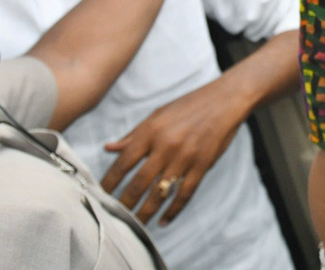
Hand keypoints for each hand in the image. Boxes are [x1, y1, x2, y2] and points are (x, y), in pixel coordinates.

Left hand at [100, 81, 244, 225]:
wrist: (226, 99)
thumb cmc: (190, 105)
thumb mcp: (158, 114)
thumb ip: (134, 134)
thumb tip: (109, 148)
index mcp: (152, 131)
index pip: (123, 163)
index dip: (109, 182)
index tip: (98, 196)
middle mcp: (166, 146)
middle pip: (138, 183)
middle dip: (123, 204)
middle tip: (113, 218)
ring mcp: (185, 157)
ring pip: (160, 194)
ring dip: (145, 213)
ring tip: (135, 226)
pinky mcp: (203, 165)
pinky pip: (184, 194)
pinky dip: (173, 211)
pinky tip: (163, 221)